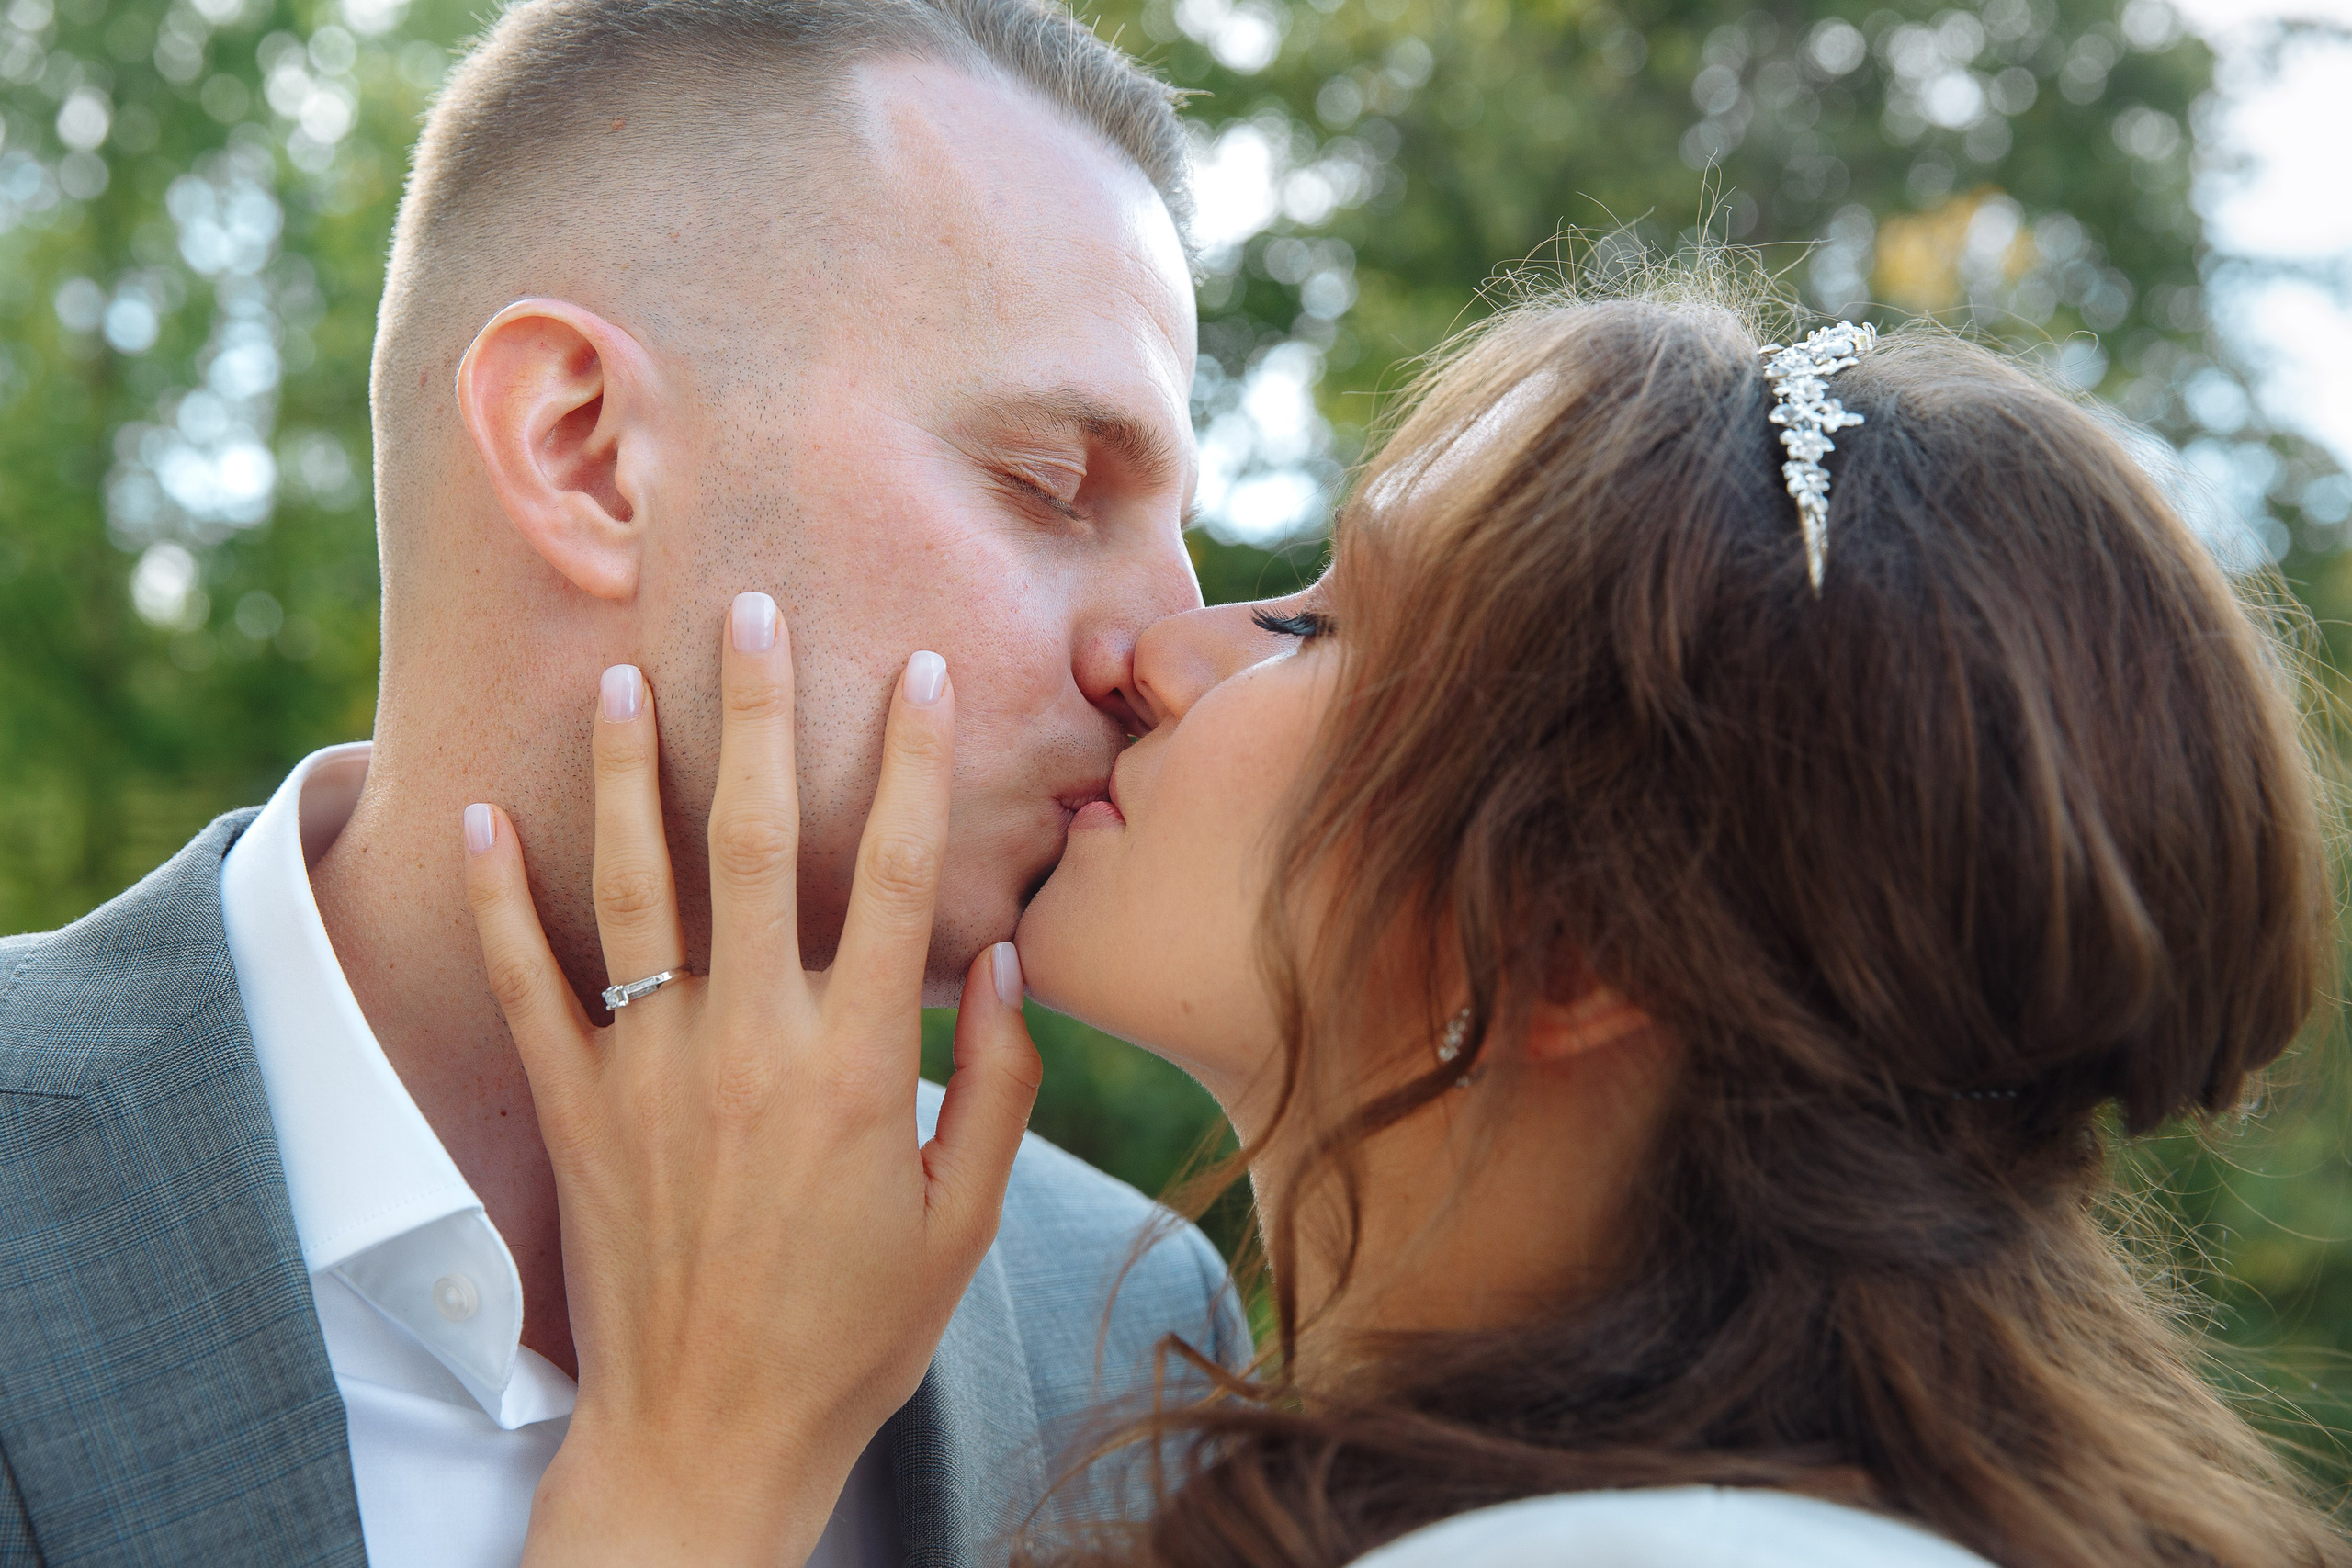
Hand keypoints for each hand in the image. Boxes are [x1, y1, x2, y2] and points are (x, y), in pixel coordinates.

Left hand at [461, 592, 1041, 1565]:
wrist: (710, 1434)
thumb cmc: (854, 1331)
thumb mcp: (963, 1220)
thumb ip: (996, 1083)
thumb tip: (1009, 957)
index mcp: (858, 1065)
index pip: (896, 880)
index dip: (912, 765)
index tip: (920, 671)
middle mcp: (750, 1044)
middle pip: (758, 844)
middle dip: (759, 714)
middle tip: (750, 608)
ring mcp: (651, 1071)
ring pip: (637, 890)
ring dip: (631, 773)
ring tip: (625, 673)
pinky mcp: (576, 1110)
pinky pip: (529, 986)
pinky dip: (502, 900)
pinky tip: (483, 815)